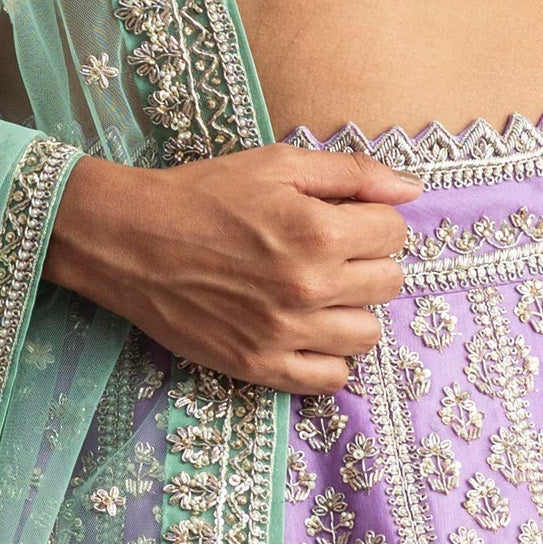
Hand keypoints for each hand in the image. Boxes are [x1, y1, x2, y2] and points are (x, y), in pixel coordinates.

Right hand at [46, 147, 417, 391]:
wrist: (129, 240)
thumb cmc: (202, 195)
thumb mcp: (277, 164)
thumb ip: (351, 173)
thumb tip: (412, 189)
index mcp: (319, 232)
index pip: (394, 233)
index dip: (372, 220)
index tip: (343, 218)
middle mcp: (310, 287)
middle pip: (388, 283)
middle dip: (367, 262)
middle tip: (328, 253)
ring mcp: (286, 333)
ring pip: (367, 334)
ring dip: (353, 310)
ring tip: (319, 293)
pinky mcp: (260, 365)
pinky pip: (330, 378)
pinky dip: (331, 358)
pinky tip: (310, 332)